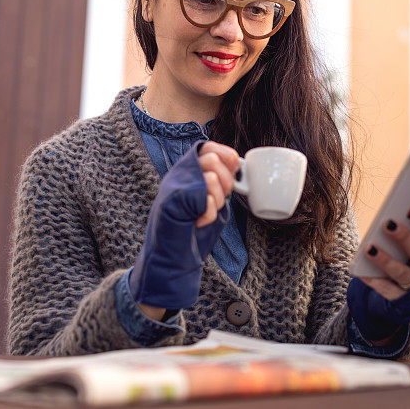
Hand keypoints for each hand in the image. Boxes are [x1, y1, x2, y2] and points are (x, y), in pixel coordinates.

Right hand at [128, 141, 239, 309]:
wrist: (172, 261)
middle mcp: (178, 175)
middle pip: (212, 158)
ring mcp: (173, 186)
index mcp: (187, 174)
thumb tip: (237, 165)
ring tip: (204, 215)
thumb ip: (221, 184)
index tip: (234, 172)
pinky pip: (206, 196)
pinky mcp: (173, 199)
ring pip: (212, 175)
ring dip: (216, 200)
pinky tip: (198, 223)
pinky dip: (209, 214)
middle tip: (215, 203)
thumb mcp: (212, 203)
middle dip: (225, 183)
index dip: (226, 156)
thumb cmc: (193, 235)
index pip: (208, 147)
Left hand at [346, 207, 409, 342]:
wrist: (404, 294)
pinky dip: (374, 281)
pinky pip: (388, 291)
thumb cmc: (405, 255)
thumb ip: (406, 229)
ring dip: (386, 260)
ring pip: (403, 273)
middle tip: (388, 223)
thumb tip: (389, 217)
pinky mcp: (402, 301)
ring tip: (369, 248)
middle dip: (404, 237)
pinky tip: (361, 271)